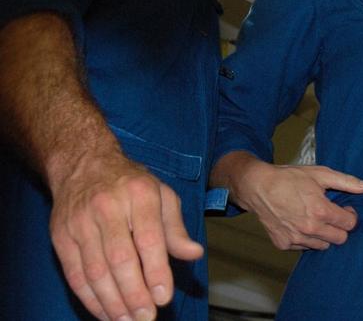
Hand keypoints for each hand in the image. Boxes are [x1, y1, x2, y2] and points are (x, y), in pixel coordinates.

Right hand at [48, 149, 202, 320]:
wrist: (84, 165)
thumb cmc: (131, 184)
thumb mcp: (162, 195)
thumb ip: (176, 227)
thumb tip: (193, 253)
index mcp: (139, 195)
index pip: (149, 239)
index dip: (156, 271)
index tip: (163, 297)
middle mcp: (108, 208)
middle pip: (119, 259)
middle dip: (134, 294)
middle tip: (146, 317)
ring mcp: (80, 223)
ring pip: (95, 271)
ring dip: (112, 302)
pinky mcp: (61, 237)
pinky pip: (75, 275)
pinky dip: (90, 299)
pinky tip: (105, 313)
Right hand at [226, 157, 362, 250]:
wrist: (258, 187)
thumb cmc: (290, 178)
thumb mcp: (321, 174)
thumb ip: (348, 182)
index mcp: (320, 211)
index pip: (349, 224)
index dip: (350, 215)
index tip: (344, 208)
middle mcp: (309, 228)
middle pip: (339, 239)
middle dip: (340, 227)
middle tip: (331, 214)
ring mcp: (295, 238)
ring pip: (323, 246)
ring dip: (324, 234)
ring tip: (314, 218)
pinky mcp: (283, 244)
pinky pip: (304, 247)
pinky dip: (306, 238)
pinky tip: (300, 223)